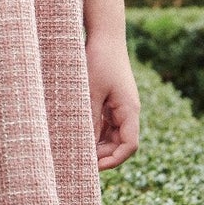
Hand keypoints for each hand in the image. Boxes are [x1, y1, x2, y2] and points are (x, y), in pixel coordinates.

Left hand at [85, 34, 139, 170]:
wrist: (105, 36)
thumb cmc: (100, 60)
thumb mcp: (91, 92)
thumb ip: (89, 119)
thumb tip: (84, 147)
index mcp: (129, 111)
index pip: (130, 146)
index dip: (114, 160)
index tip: (93, 167)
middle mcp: (127, 111)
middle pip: (119, 144)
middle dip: (101, 155)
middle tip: (77, 160)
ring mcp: (119, 107)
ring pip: (110, 136)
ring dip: (96, 144)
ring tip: (74, 149)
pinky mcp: (110, 101)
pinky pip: (104, 124)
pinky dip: (93, 132)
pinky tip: (76, 133)